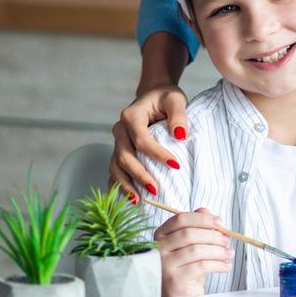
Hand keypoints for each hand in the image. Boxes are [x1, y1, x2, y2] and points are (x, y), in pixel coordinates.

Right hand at [110, 84, 190, 198]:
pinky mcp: (119, 152)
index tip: (175, 165)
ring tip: (138, 201)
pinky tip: (127, 200)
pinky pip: (115, 171)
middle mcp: (120, 130)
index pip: (142, 140)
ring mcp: (117, 142)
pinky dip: (119, 185)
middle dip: (139, 175)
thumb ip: (178, 115)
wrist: (153, 95)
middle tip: (155, 190)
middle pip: (125, 156)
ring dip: (125, 185)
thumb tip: (180, 136)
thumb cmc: (165, 98)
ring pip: (116, 167)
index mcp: (131, 116)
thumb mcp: (175, 100)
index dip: (157, 154)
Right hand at [156, 207, 233, 296]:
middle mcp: (158, 250)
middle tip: (227, 240)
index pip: (180, 219)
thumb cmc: (185, 266)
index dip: (203, 219)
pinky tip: (226, 266)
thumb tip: (205, 210)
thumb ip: (195, 225)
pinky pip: (201, 266)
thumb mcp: (190, 245)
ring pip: (196, 250)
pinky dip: (218, 264)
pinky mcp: (174, 281)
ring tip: (229, 253)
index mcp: (160, 236)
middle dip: (213, 235)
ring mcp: (164, 266)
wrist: (179, 296)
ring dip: (218, 251)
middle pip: (189, 234)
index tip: (220, 223)